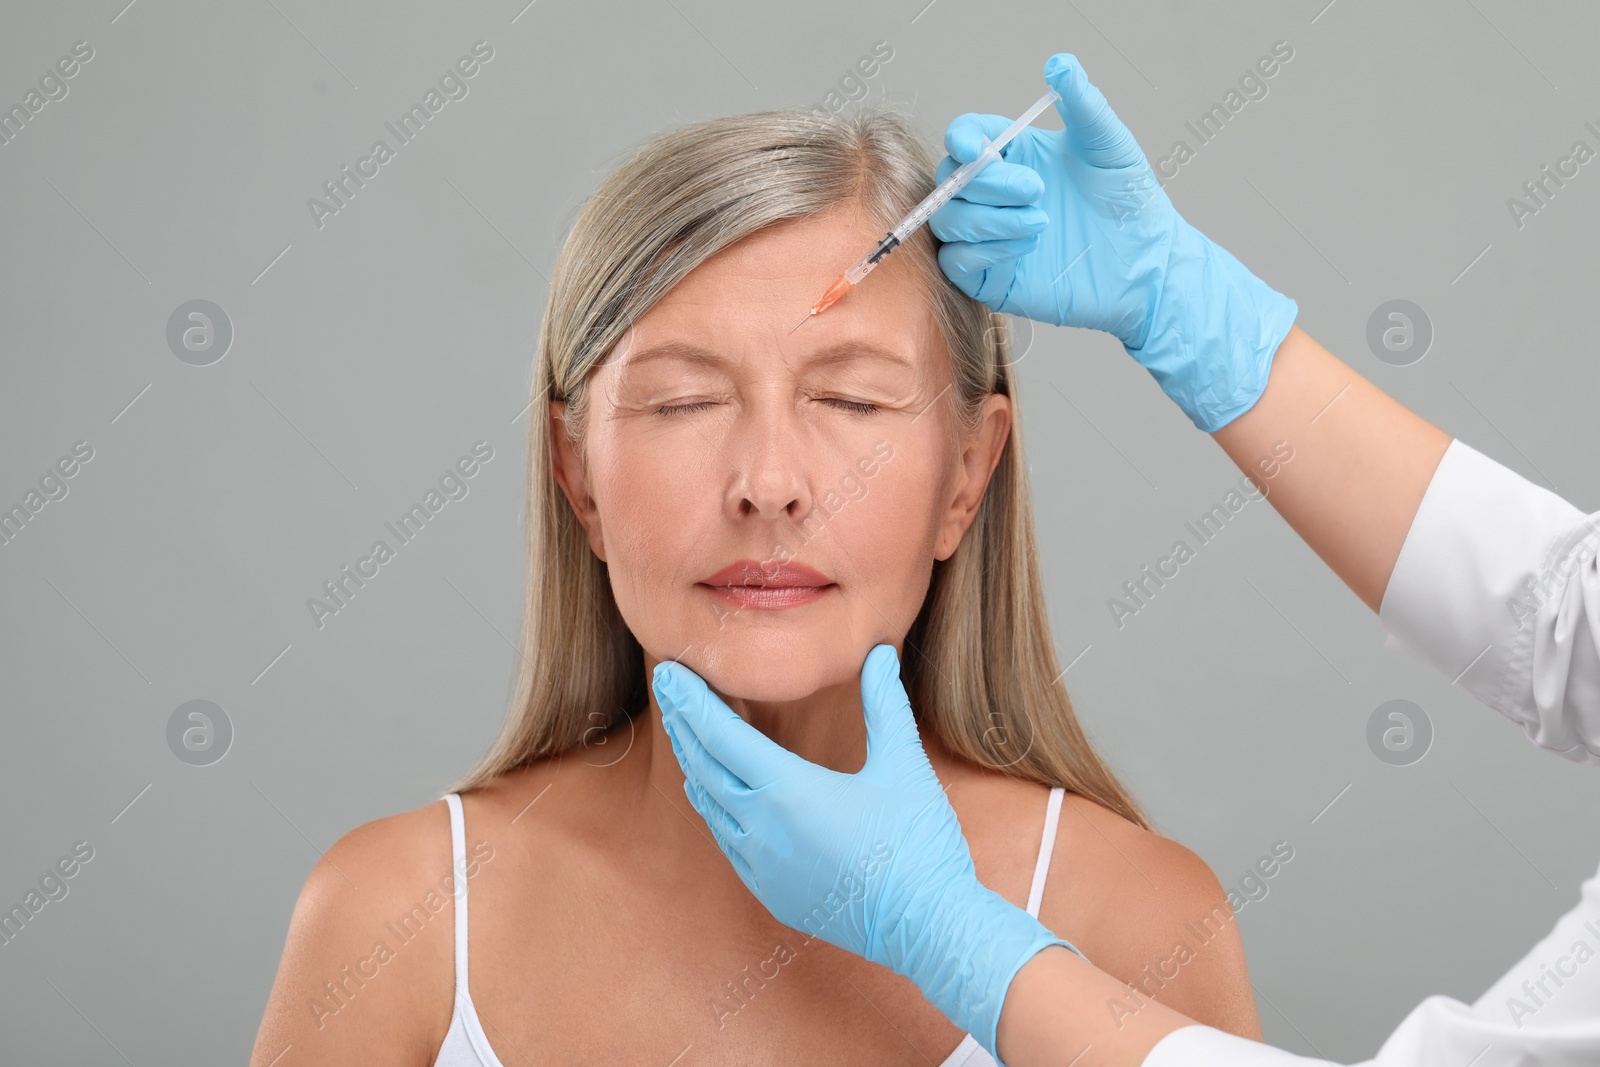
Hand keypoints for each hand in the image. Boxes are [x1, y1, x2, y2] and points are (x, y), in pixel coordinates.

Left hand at [651, 643, 1079, 1059]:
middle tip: (667, 687)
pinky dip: (712, 808)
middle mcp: (762, 829)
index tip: (668, 671)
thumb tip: (880, 653)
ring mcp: (762, 866)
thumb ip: (885, 704)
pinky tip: (707, 795)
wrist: (929, 928)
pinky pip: (727, 842)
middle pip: (705, 765)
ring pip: (710, 805)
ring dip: (695, 764)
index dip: (691, 700)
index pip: (720, 734)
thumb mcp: (904, 765)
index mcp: (787, 790)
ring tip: (684, 731)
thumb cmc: (919, 844)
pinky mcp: (772, 893)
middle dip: (684, 722)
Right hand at [928, 52, 1298, 432]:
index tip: (977, 148)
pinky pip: (955, 261)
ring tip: (1042, 222)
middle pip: (950, 179)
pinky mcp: (989, 277)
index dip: (962, 139)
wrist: (1146, 262)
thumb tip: (1061, 64)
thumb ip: (1084, 105)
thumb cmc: (1130, 203)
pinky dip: (984, 251)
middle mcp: (994, 195)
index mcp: (1015, 156)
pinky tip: (1026, 246)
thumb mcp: (1109, 145)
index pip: (966, 138)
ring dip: (988, 220)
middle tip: (1036, 189)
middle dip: (986, 182)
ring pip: (948, 221)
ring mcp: (988, 236)